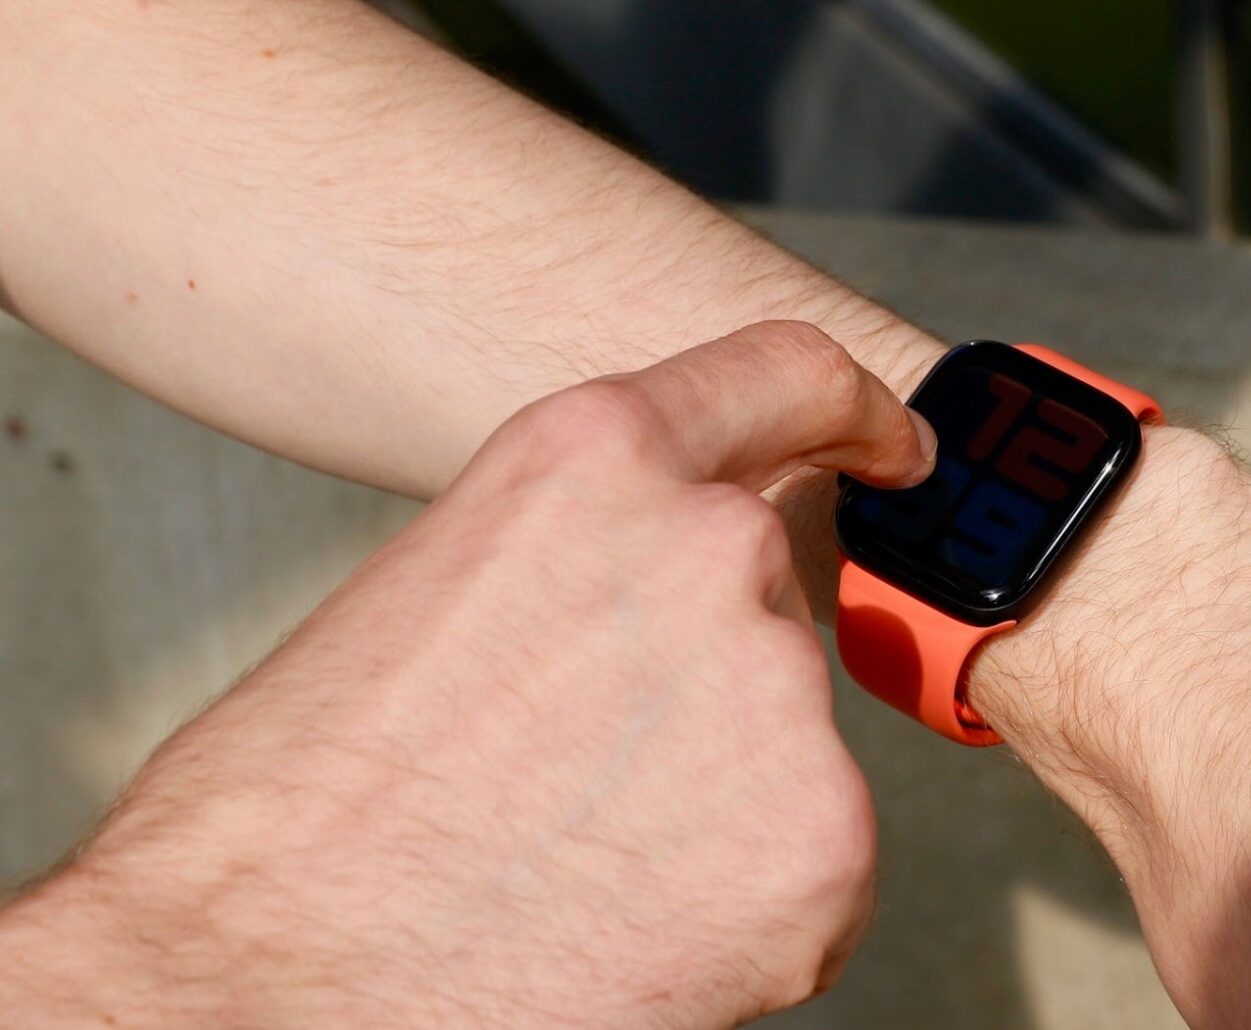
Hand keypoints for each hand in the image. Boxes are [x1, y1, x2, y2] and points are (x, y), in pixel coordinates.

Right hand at [0, 321, 935, 1026]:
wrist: (259, 989)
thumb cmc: (303, 808)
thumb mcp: (436, 589)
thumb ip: (578, 550)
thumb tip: (650, 580)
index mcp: (594, 460)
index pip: (783, 378)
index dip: (851, 414)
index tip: (894, 450)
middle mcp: (711, 547)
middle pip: (770, 593)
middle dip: (707, 664)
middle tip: (592, 757)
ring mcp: (780, 694)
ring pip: (787, 729)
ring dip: (717, 783)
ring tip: (579, 852)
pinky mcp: (826, 842)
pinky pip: (816, 850)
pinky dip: (749, 889)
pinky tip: (632, 922)